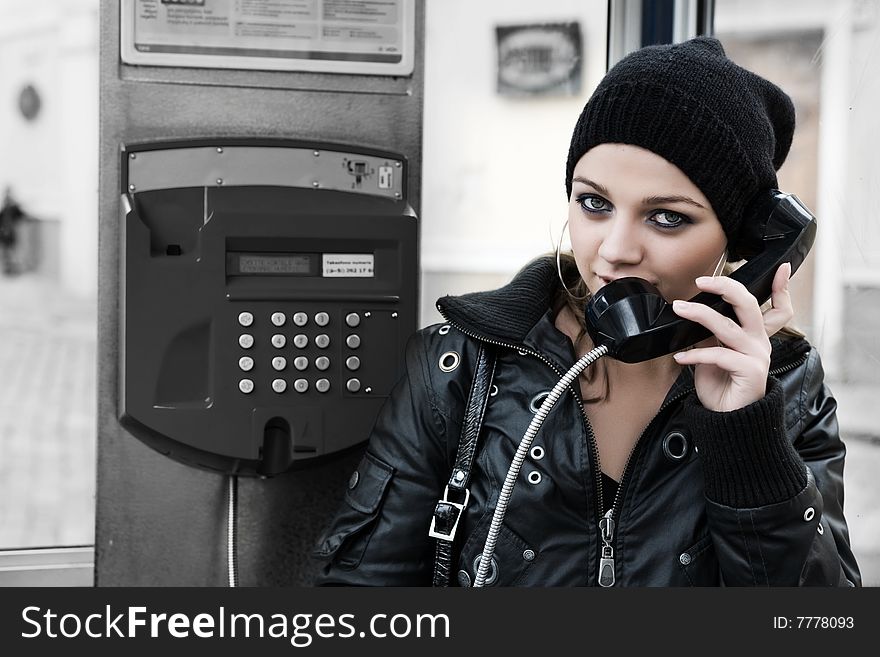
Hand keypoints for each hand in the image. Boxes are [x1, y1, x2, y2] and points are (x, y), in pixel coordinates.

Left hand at [670, 263, 792, 411]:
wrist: (725, 420)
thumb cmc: (720, 387)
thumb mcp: (714, 354)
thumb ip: (713, 334)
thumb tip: (696, 313)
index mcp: (755, 336)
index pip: (779, 308)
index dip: (782, 288)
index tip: (782, 267)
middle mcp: (759, 343)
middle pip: (749, 305)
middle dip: (726, 287)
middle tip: (702, 280)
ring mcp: (756, 356)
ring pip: (727, 326)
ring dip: (699, 314)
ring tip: (679, 308)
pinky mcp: (749, 371)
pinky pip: (718, 354)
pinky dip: (695, 354)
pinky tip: (681, 357)